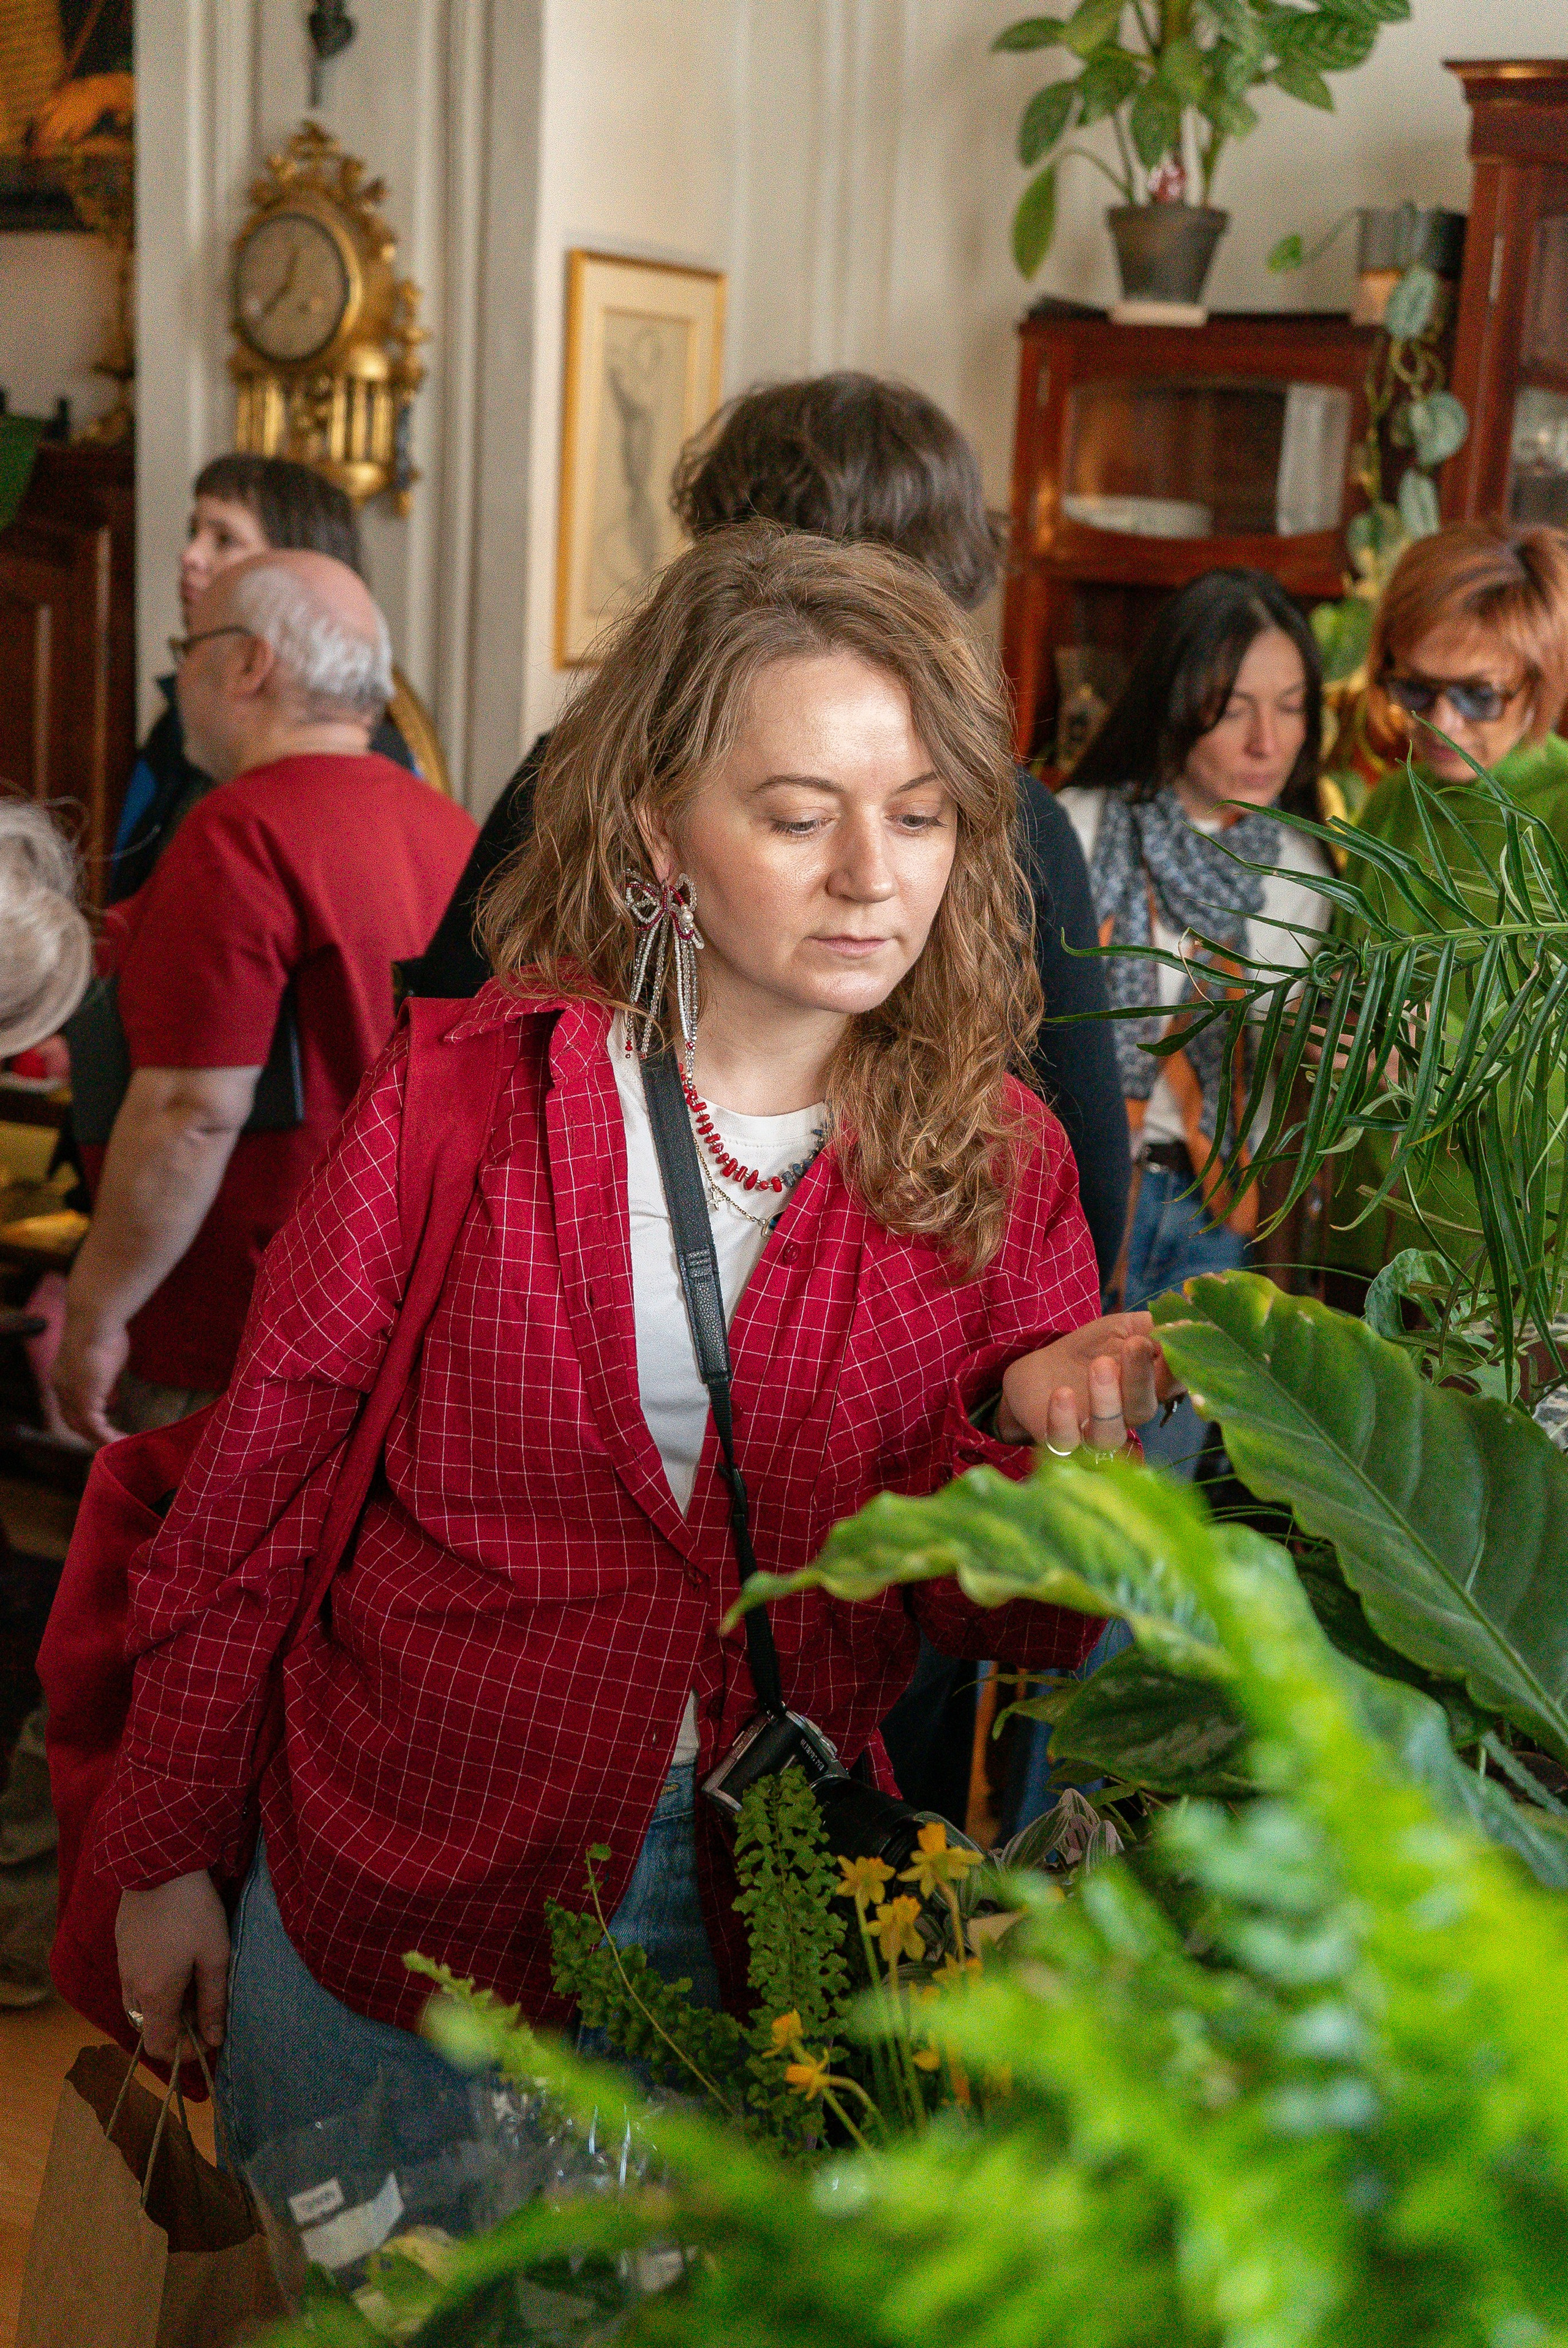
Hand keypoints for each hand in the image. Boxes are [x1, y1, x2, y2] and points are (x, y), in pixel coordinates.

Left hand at [52, 1307, 128, 1446]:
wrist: (95, 1320)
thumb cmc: (102, 1329)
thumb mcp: (101, 1356)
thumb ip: (103, 1377)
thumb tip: (110, 1390)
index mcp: (62, 1376)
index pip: (69, 1406)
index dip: (85, 1417)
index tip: (104, 1424)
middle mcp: (61, 1389)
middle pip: (73, 1421)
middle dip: (91, 1434)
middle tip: (112, 1440)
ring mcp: (71, 1395)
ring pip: (83, 1428)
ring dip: (102, 1438)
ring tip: (122, 1442)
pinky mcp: (84, 1400)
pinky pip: (95, 1428)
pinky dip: (108, 1437)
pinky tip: (123, 1439)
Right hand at [117, 1872, 229, 2062]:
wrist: (159, 1865)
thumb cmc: (194, 1911)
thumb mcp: (215, 1955)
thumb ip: (213, 2002)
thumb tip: (214, 2040)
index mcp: (155, 1995)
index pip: (158, 2046)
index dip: (182, 2052)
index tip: (206, 2038)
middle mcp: (131, 1987)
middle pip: (147, 2028)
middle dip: (173, 2028)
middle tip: (202, 2006)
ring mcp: (122, 1965)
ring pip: (137, 2005)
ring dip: (161, 2006)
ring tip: (190, 1982)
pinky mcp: (121, 1945)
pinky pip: (132, 1981)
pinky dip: (150, 1985)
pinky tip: (173, 1961)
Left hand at [997, 1312, 1181, 1453]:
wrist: (1038, 1372)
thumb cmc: (1087, 1352)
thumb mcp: (1121, 1329)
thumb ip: (1151, 1328)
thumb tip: (1185, 1322)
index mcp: (1148, 1390)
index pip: (1174, 1384)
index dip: (1179, 1367)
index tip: (1176, 1338)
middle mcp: (1126, 1417)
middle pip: (1143, 1408)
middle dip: (1141, 1377)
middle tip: (1135, 1345)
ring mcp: (1093, 1434)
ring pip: (1109, 1434)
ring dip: (1106, 1401)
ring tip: (1100, 1365)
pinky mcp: (1060, 1441)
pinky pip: (1065, 1441)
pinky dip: (1063, 1420)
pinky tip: (1061, 1393)